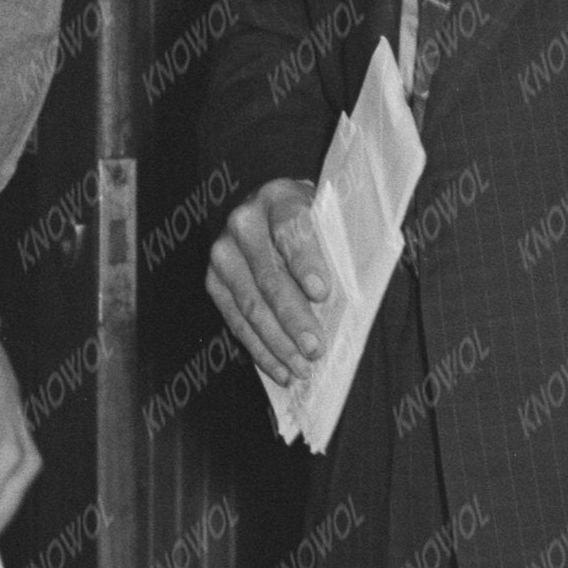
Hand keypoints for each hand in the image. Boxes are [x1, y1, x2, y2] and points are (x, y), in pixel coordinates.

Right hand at [207, 175, 341, 397]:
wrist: (272, 213)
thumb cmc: (312, 223)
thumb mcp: (328, 220)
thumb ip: (337, 248)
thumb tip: (353, 295)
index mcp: (279, 199)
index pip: (291, 229)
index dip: (305, 261)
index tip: (321, 292)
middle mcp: (244, 223)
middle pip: (269, 276)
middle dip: (293, 317)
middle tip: (314, 348)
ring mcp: (224, 253)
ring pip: (251, 305)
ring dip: (278, 342)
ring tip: (302, 367)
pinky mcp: (214, 281)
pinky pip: (236, 321)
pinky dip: (260, 349)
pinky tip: (281, 369)